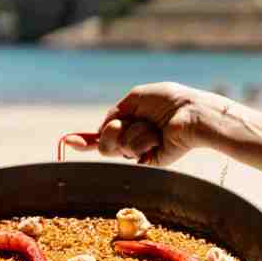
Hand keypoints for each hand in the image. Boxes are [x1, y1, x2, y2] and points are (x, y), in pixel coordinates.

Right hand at [65, 82, 233, 166]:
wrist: (191, 113)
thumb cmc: (169, 101)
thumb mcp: (136, 97)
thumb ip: (116, 112)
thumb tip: (100, 129)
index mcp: (130, 124)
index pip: (103, 135)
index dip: (86, 141)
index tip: (70, 141)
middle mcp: (133, 140)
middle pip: (103, 143)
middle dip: (111, 131)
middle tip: (130, 123)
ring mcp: (140, 152)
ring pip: (115, 147)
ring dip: (133, 132)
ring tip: (154, 128)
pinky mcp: (149, 162)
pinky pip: (132, 151)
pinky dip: (143, 139)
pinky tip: (158, 137)